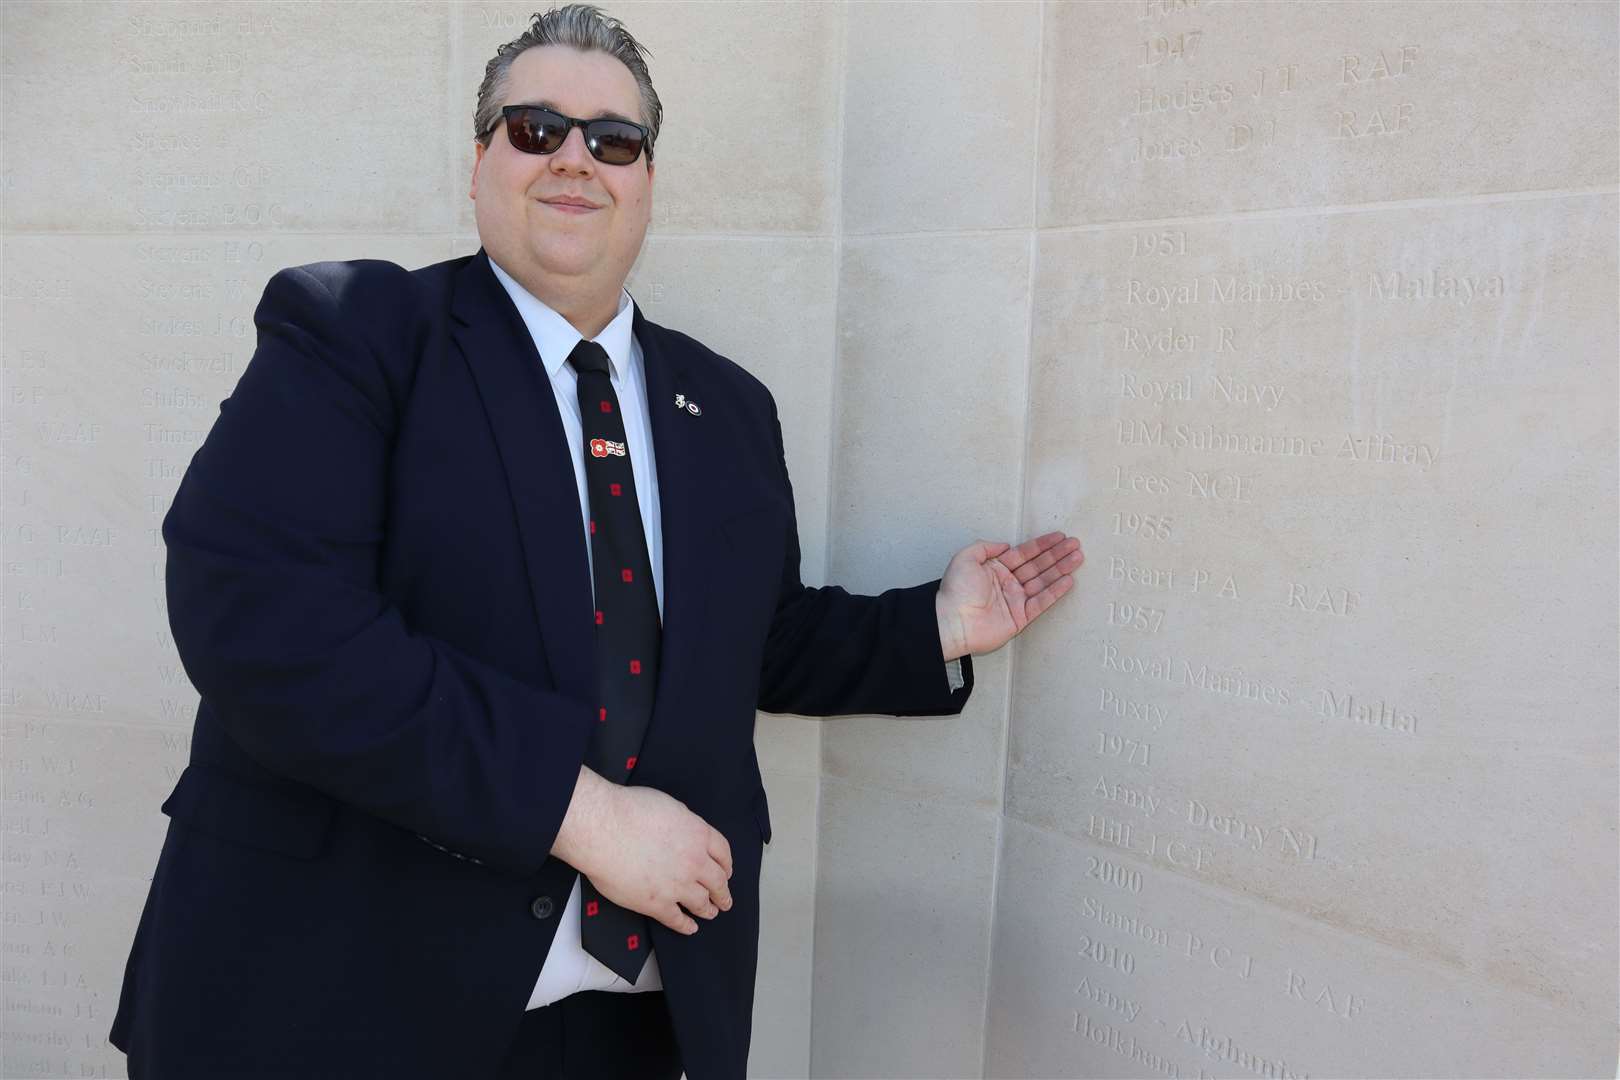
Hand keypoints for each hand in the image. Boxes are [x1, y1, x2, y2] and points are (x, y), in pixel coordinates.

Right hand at [585, 784, 733, 934]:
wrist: (602, 829)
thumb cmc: (628, 811)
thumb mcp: (669, 807)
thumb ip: (684, 824)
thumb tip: (685, 832)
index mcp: (698, 834)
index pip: (723, 853)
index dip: (726, 865)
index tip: (726, 872)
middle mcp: (694, 861)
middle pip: (718, 881)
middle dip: (723, 892)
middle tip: (725, 899)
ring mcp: (677, 885)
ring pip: (702, 903)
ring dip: (708, 909)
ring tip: (711, 912)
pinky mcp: (657, 903)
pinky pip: (677, 919)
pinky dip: (685, 925)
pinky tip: (689, 927)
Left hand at [935, 530, 1082, 659]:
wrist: (953, 621)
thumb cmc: (956, 591)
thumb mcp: (965, 558)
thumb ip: (986, 547)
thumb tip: (1005, 545)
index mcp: (995, 569)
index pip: (1024, 553)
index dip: (1042, 545)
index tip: (1059, 536)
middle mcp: (1007, 583)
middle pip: (1038, 566)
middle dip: (1057, 555)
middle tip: (1075, 544)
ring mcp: (1015, 600)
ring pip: (1043, 581)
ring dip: (1061, 569)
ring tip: (1078, 557)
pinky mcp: (1021, 617)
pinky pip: (1042, 602)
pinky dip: (1055, 591)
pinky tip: (1068, 580)